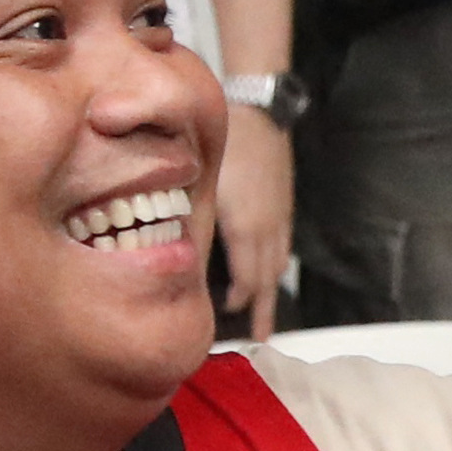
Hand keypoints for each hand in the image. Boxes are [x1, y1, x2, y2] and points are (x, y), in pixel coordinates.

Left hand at [211, 109, 294, 335]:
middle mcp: (267, 228)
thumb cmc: (223, 143)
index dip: (238, 303)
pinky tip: (268, 270)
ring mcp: (279, 216)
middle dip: (261, 310)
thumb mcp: (200, 182)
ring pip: (278, 264)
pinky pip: (282, 245)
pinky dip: (275, 264)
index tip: (225, 321)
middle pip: (267, 279)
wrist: (257, 110)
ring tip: (263, 314)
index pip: (246, 280)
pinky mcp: (283, 204)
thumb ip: (189, 217)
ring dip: (269, 290)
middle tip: (257, 340)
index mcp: (245, 228)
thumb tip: (167, 246)